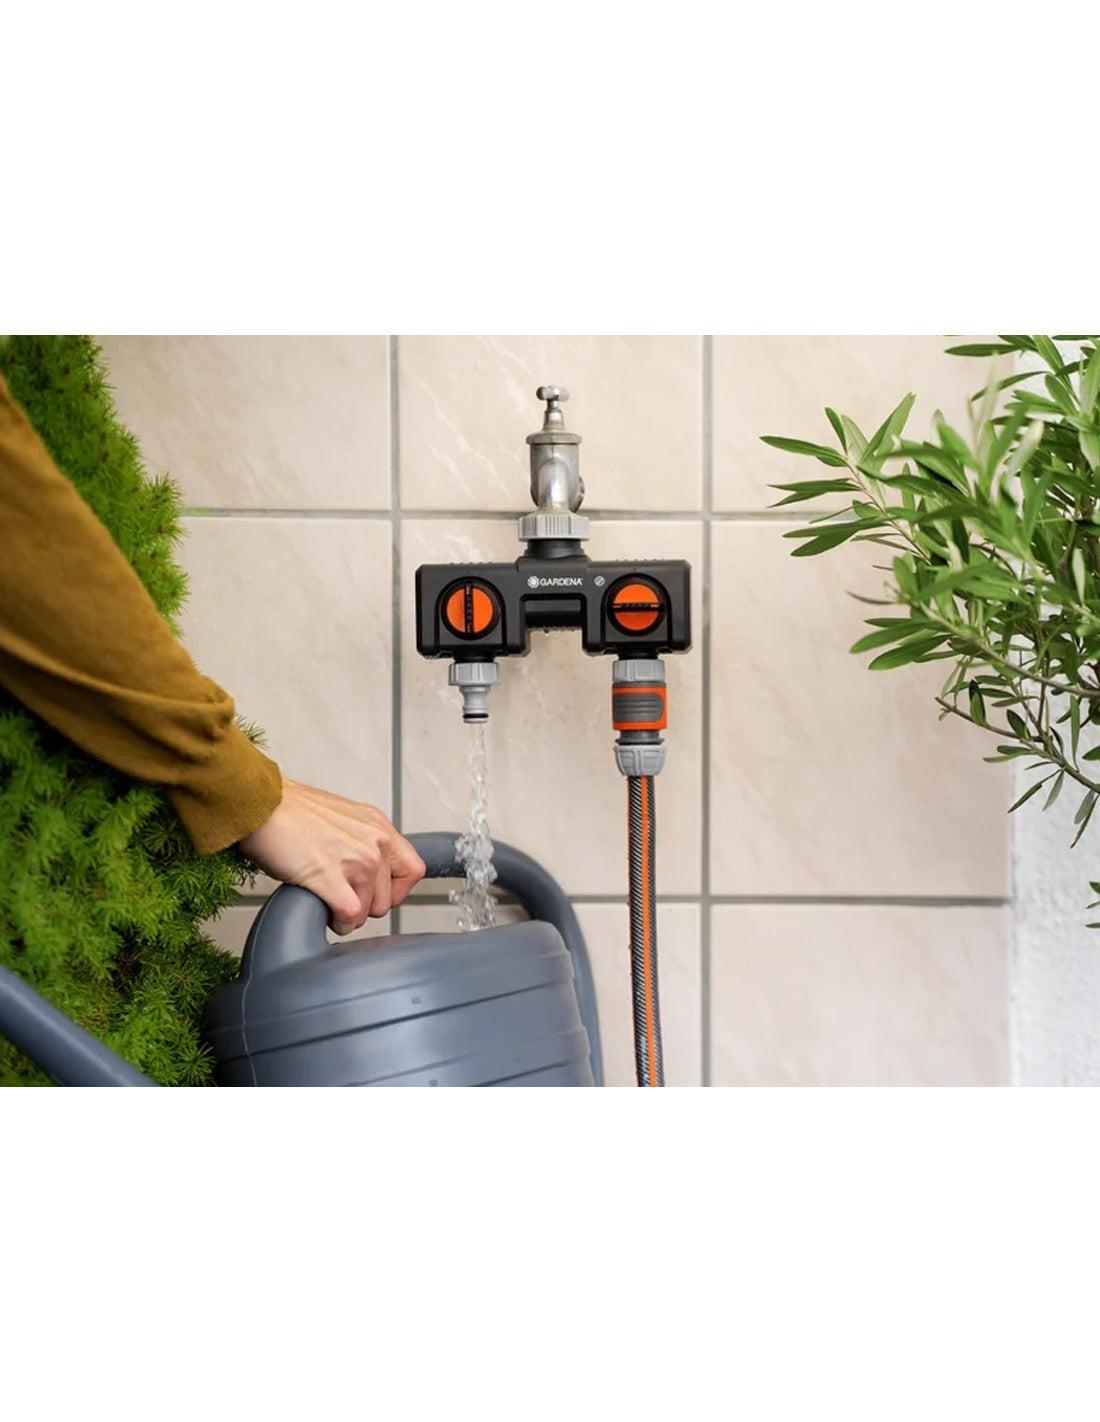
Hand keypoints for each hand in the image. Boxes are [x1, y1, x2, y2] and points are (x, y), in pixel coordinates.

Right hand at [239, 777, 426, 934]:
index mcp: (379, 826)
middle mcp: (375, 841)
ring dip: (346, 915)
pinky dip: (336, 922)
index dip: (395, 891)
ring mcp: (356, 860)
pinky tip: (323, 911)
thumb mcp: (344, 818)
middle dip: (363, 906)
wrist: (261, 804)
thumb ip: (363, 841)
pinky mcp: (331, 877)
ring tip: (326, 898)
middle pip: (387, 900)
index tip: (375, 894)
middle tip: (340, 896)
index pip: (413, 871)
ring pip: (366, 912)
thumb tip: (370, 871)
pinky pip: (349, 916)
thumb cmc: (290, 812)